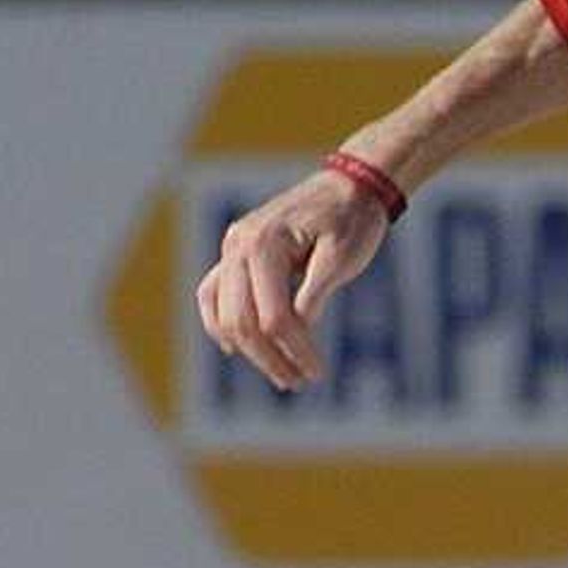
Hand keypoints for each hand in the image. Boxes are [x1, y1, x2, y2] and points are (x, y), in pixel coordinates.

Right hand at [194, 169, 396, 390]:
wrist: (350, 185)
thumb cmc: (353, 219)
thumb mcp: (342, 257)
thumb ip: (315, 293)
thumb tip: (296, 332)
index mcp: (264, 244)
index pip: (273, 315)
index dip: (295, 350)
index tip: (318, 374)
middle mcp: (238, 245)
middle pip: (241, 320)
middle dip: (270, 357)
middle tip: (300, 382)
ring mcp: (232, 248)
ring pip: (222, 311)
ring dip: (247, 348)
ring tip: (279, 374)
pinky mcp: (235, 253)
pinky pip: (214, 294)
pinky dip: (221, 322)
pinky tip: (235, 348)